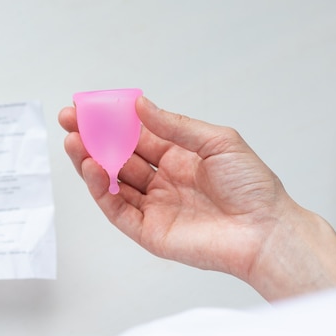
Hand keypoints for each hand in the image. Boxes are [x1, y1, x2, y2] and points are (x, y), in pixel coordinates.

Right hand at [60, 96, 335, 299]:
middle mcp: (162, 181)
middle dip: (92, 139)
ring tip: (73, 142)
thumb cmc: (252, 186)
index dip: (112, 122)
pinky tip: (91, 168)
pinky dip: (100, 189)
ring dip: (89, 162)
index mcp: (178, 158)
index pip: (136, 136)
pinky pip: (117, 208)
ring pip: (111, 182)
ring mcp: (153, 207)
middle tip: (69, 121)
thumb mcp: (217, 142)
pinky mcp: (148, 231)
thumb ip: (174, 126)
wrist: (266, 231)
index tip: (90, 107)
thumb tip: (139, 105)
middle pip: (117, 158)